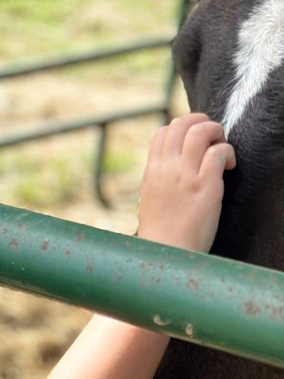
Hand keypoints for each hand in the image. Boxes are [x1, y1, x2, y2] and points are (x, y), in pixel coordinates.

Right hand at [136, 113, 235, 251]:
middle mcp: (166, 169)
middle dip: (201, 123)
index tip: (193, 144)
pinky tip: (229, 168)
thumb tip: (172, 166)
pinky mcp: (205, 186)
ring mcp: (185, 176)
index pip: (162, 131)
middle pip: (181, 123)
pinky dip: (228, 153)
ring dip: (216, 133)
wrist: (166, 255)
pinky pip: (219, 152)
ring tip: (221, 151)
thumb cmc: (161, 235)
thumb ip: (159, 180)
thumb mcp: (149, 201)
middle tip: (212, 141)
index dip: (182, 130)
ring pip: (200, 131)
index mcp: (151, 172)